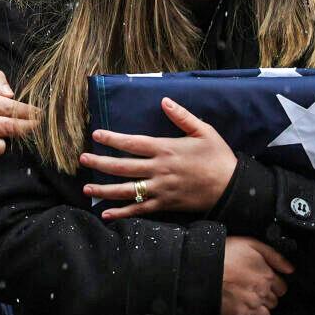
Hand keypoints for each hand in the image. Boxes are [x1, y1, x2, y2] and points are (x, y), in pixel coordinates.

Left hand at [78, 97, 237, 218]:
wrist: (232, 187)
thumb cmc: (219, 156)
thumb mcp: (204, 131)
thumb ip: (182, 116)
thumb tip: (164, 100)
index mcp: (166, 149)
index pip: (132, 143)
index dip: (112, 139)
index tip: (96, 135)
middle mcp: (159, 170)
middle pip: (122, 167)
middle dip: (100, 163)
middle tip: (82, 160)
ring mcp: (160, 189)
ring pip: (126, 190)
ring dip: (104, 190)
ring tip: (87, 188)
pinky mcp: (165, 205)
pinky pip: (139, 210)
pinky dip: (122, 213)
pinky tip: (106, 214)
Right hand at [221, 237, 293, 314]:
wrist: (202, 268)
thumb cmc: (225, 254)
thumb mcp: (252, 245)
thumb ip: (274, 256)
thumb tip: (290, 269)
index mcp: (267, 276)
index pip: (282, 288)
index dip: (273, 285)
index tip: (265, 282)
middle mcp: (262, 294)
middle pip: (273, 302)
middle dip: (266, 297)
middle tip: (253, 290)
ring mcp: (250, 307)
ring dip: (259, 310)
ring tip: (247, 302)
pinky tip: (242, 312)